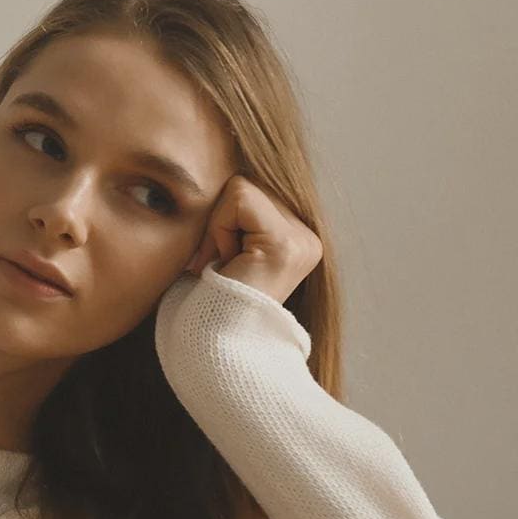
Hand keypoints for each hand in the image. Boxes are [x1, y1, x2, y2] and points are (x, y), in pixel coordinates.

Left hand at [182, 175, 322, 304]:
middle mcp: (308, 238)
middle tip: (222, 264)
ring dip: (219, 227)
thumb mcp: (227, 248)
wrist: (215, 344)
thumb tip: (223, 174)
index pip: (253, 189)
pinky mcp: (285, 244)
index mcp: (298, 238)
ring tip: (227, 265)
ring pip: (241, 187)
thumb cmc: (209, 302)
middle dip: (221, 221)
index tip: (222, 262)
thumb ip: (238, 216)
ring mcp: (302, 241)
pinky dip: (220, 228)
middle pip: (248, 184)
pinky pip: (239, 196)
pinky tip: (228, 262)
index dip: (224, 219)